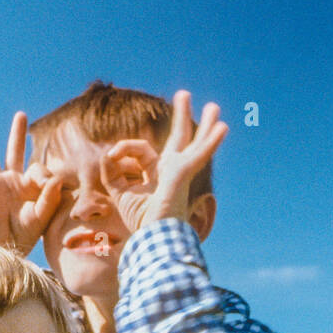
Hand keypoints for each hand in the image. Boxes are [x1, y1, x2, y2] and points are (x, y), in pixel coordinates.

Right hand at [0, 112, 62, 253]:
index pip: (36, 166)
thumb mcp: (42, 216)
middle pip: (14, 151)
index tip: (45, 183)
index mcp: (30, 186)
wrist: (3, 247)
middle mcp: (12, 181)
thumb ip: (50, 197)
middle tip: (21, 115)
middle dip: (18, 134)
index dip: (42, 172)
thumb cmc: (25, 236)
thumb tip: (56, 178)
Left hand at [100, 90, 226, 232]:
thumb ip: (112, 173)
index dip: (123, 148)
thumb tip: (109, 154)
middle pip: (179, 139)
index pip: (141, 150)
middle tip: (184, 94)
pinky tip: (222, 127)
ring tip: (213, 106)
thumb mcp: (120, 193)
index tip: (111, 155)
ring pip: (193, 142)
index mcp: (157, 174)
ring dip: (203, 124)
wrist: (155, 237)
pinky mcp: (184, 173)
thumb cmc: (141, 222)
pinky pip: (199, 154)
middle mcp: (171, 170)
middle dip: (181, 117)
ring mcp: (180, 171)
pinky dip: (210, 141)